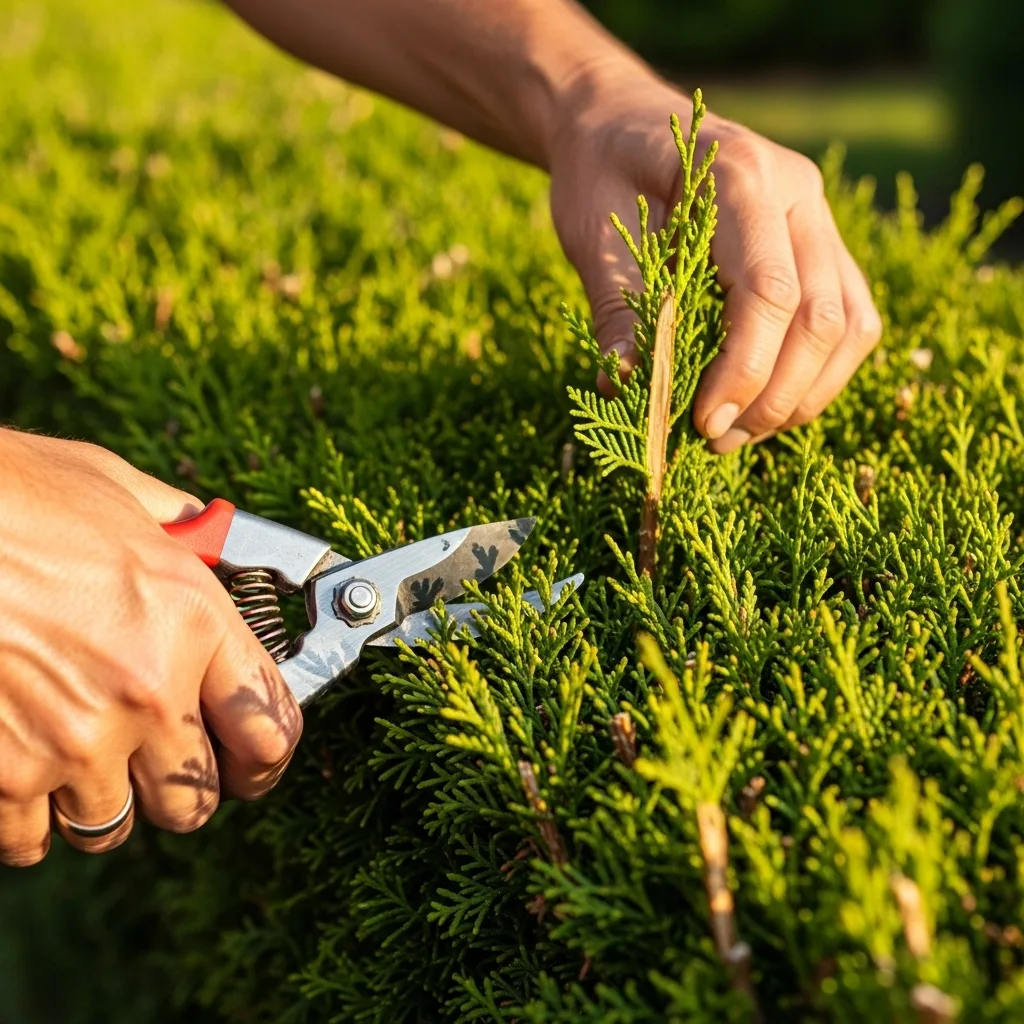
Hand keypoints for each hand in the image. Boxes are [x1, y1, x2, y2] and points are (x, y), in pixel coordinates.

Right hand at [0, 431, 300, 864]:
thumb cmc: (14, 495)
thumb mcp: (123, 495)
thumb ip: (183, 536)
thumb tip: (215, 545)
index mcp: (193, 618)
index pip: (270, 731)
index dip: (263, 759)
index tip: (251, 764)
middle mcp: (147, 690)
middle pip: (195, 800)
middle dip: (178, 785)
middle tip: (155, 759)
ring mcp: (74, 740)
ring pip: (111, 826)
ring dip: (99, 798)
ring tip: (77, 748)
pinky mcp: (3, 775)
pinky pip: (32, 840)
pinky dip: (28, 816)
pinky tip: (23, 761)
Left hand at [549, 67, 881, 451]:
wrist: (624, 124)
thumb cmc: (602, 170)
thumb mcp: (590, 231)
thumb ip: (615, 306)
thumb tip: (629, 388)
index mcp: (741, 174)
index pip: (770, 291)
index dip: (743, 370)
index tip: (703, 422)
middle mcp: (798, 193)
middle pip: (821, 317)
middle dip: (773, 396)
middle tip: (715, 440)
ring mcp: (818, 219)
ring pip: (849, 327)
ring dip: (801, 396)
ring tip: (737, 434)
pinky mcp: (821, 247)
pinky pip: (847, 321)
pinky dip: (815, 376)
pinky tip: (763, 403)